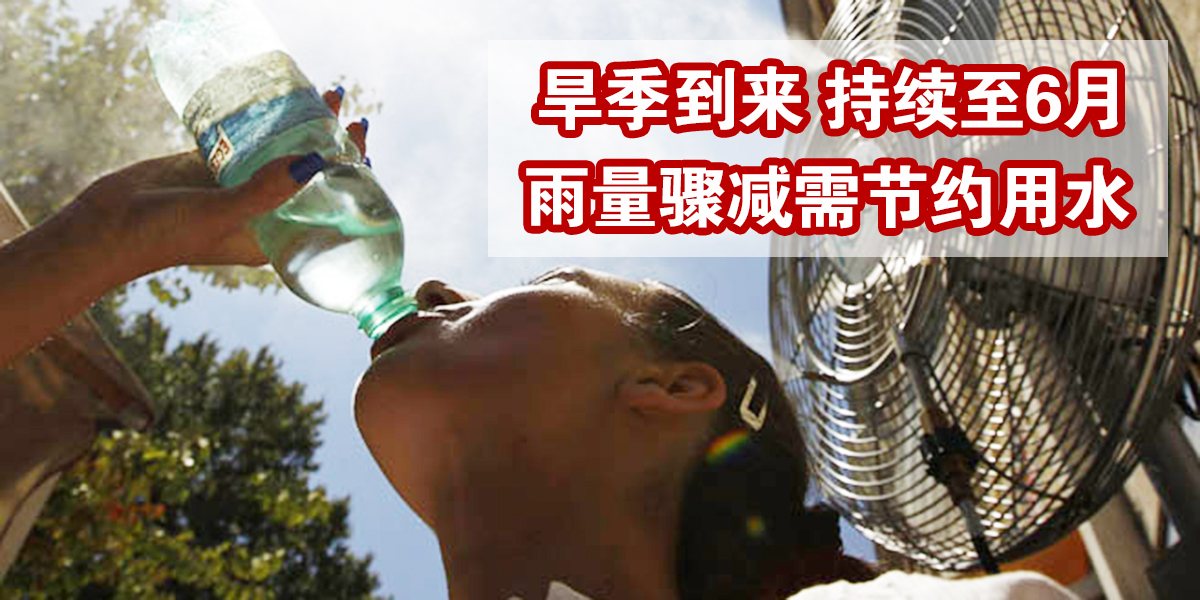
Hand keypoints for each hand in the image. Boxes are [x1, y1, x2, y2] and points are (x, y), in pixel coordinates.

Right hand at [74, 87, 369, 274]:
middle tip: (353, 117)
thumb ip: (265, 193)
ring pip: (283, 154)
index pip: (327, 207)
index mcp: (274, 238)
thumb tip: (313, 164)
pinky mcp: (213, 167)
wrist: (107, 226)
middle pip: (311, 177)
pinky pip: (249, 141)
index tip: (364, 149)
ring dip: (305, 129)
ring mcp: (239, 189)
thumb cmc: (165, 236)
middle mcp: (263, 214)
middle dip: (334, 148)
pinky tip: (283, 101)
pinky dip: (268, 122)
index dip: (351, 179)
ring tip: (328, 98)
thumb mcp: (222, 216)